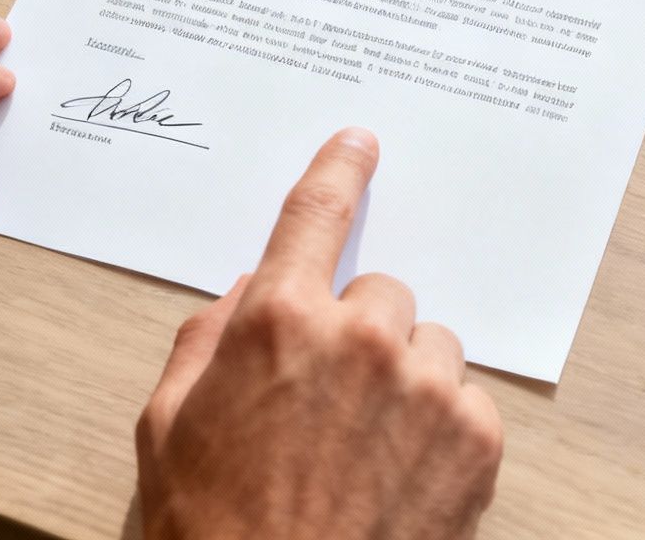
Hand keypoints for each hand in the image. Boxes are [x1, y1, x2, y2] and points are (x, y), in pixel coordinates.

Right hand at [136, 127, 503, 539]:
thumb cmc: (213, 530)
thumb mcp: (167, 428)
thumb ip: (208, 341)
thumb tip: (249, 295)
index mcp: (278, 322)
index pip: (314, 214)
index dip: (339, 171)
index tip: (360, 144)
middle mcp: (362, 338)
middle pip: (378, 296)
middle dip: (356, 336)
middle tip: (326, 406)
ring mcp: (427, 387)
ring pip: (428, 347)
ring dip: (404, 381)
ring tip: (363, 453)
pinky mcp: (477, 438)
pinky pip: (464, 401)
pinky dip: (439, 430)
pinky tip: (398, 479)